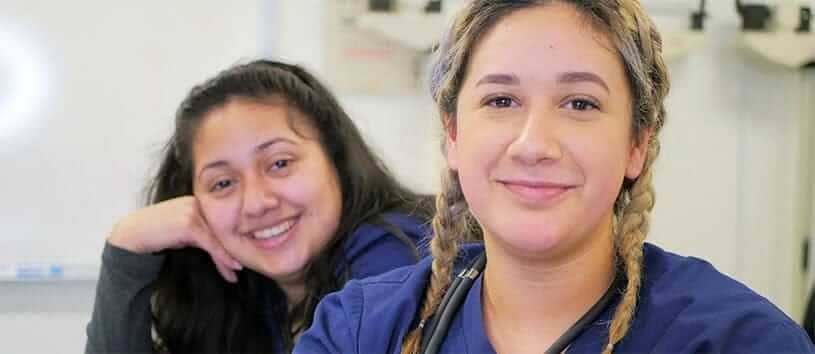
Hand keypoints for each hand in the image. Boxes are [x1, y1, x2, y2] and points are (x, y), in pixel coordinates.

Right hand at [108, 196, 241, 281]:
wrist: (132, 233)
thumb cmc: (158, 234)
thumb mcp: (185, 232)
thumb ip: (202, 233)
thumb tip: (221, 246)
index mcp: (199, 202)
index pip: (220, 223)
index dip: (230, 241)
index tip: (238, 257)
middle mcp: (198, 203)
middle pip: (222, 230)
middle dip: (232, 250)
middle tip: (241, 267)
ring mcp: (193, 211)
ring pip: (218, 238)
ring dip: (228, 257)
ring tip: (236, 271)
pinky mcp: (189, 223)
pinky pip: (211, 243)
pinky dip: (221, 257)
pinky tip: (229, 268)